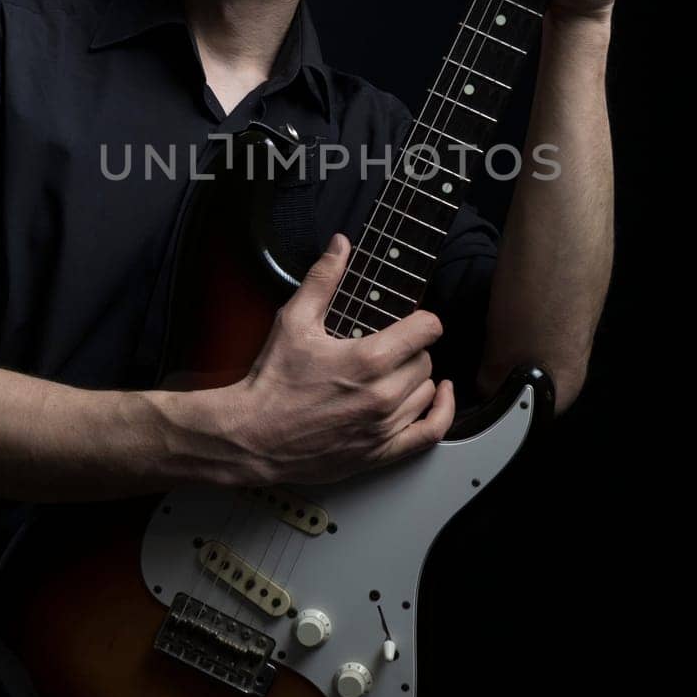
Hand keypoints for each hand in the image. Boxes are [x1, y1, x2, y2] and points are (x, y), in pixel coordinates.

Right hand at [224, 233, 454, 485]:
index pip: (426, 330)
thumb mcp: (294, 321)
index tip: (416, 319)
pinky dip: (441, 412)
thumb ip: (322, 280)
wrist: (254, 436)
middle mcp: (383, 394)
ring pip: (427, 391)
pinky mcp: (381, 451)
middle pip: (426, 360)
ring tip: (395, 372)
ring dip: (416, 378)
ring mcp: (384, 426)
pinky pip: (430, 432)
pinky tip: (439, 397)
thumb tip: (340, 245)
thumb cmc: (273, 382)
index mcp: (368, 359)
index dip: (423, 319)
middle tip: (389, 347)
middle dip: (411, 349)